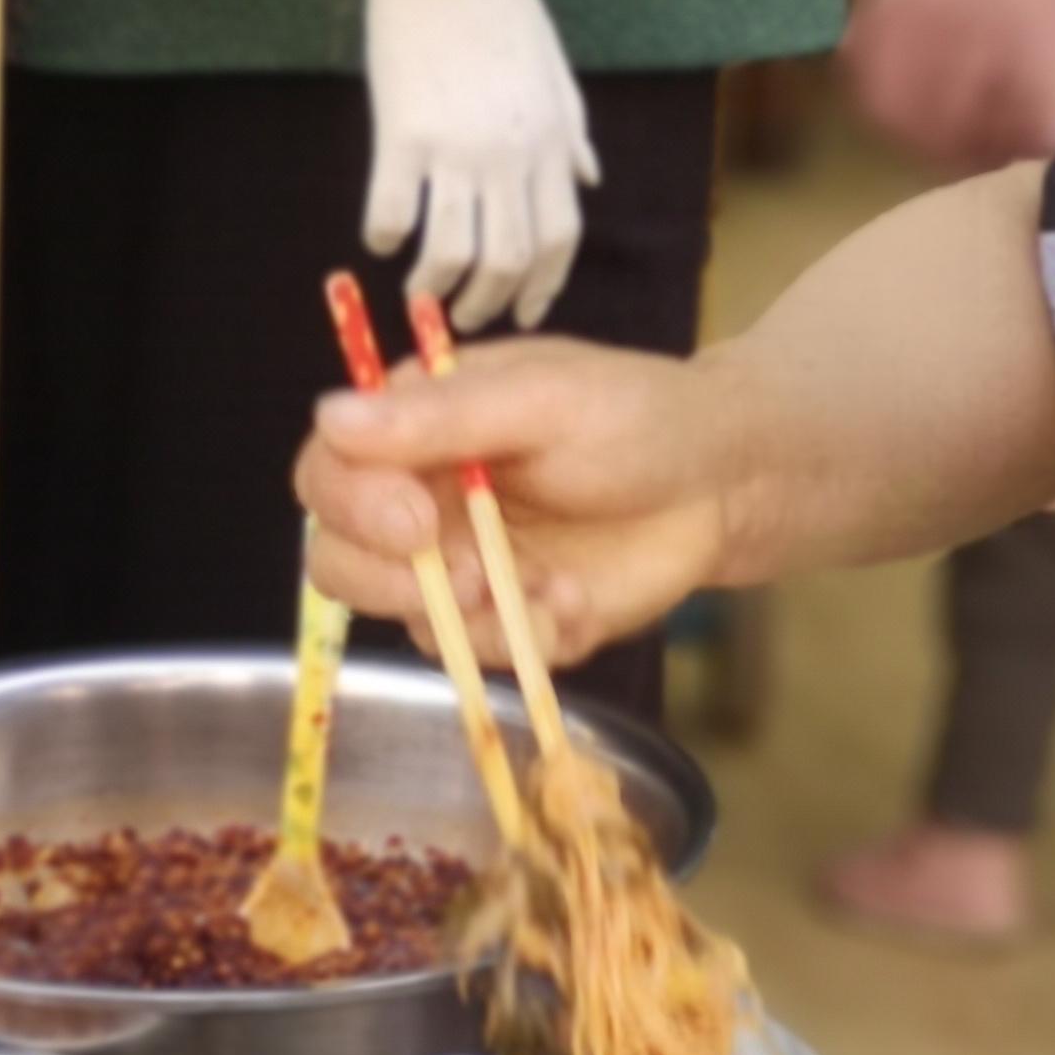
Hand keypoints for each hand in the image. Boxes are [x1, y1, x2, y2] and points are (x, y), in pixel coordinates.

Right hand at [293, 0, 598, 329]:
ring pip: (452, 249)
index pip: (560, 236)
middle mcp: (511, 152)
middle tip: (462, 318)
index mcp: (551, 138)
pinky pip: (393, 209)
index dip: (543, 285)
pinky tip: (379, 239)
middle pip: (509, 258)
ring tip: (419, 294)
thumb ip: (572, 131)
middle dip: (488, 303)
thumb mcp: (555, 69)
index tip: (525, 312)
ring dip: (435, 286)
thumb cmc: (500, 3)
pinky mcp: (402, 132)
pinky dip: (385, 236)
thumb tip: (589, 180)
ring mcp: (457, 146)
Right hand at [297, 335, 742, 666]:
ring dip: (478, 620)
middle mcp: (421, 502)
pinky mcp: (509, 621)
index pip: (328, 472)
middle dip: (394, 582)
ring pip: (409, 622)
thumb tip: (332, 416)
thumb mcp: (547, 399)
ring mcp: (461, 569)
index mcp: (414, 431)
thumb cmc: (639, 417)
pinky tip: (578, 601)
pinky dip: (531, 640)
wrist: (726, 481)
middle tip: (473, 579)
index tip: (415, 520)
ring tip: (553, 589)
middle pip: (340, 561)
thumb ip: (443, 416)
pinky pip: (485, 656)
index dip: (353, 506)